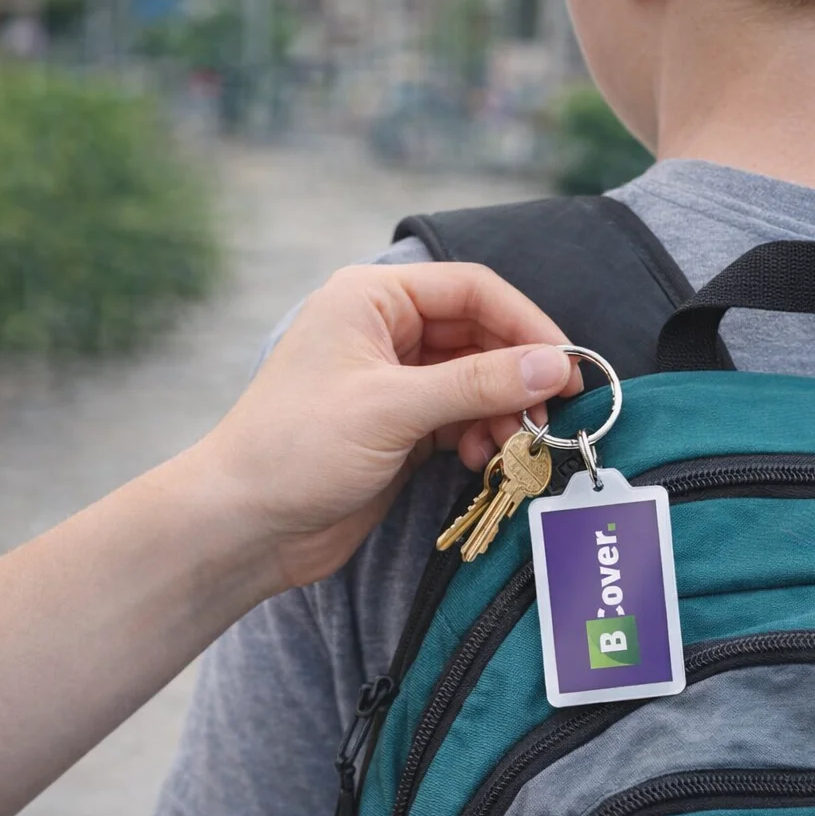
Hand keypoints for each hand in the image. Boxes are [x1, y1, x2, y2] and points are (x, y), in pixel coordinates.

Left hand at [194, 263, 580, 588]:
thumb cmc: (297, 449)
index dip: (526, 323)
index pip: (472, 290)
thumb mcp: (393, 408)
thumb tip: (555, 365)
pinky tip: (484, 459)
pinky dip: (481, 436)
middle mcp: (387, 332)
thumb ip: (478, 384)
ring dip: (503, 412)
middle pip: (480, 336)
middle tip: (553, 414)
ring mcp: (395, 381)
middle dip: (518, 375)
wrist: (247, 525)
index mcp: (373, 299)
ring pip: (476, 382)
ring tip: (517, 444)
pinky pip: (461, 418)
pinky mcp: (401, 427)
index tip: (567, 364)